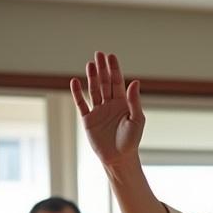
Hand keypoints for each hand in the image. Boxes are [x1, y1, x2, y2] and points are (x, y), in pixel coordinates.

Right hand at [70, 52, 144, 167]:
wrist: (119, 159)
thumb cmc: (131, 141)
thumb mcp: (136, 120)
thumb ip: (134, 101)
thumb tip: (134, 82)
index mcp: (123, 104)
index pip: (117, 82)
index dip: (114, 69)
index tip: (111, 56)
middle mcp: (110, 105)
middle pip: (104, 82)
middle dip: (102, 69)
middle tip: (99, 54)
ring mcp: (98, 111)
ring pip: (94, 90)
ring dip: (91, 77)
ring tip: (90, 64)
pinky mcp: (88, 120)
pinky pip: (81, 104)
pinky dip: (77, 93)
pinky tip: (75, 82)